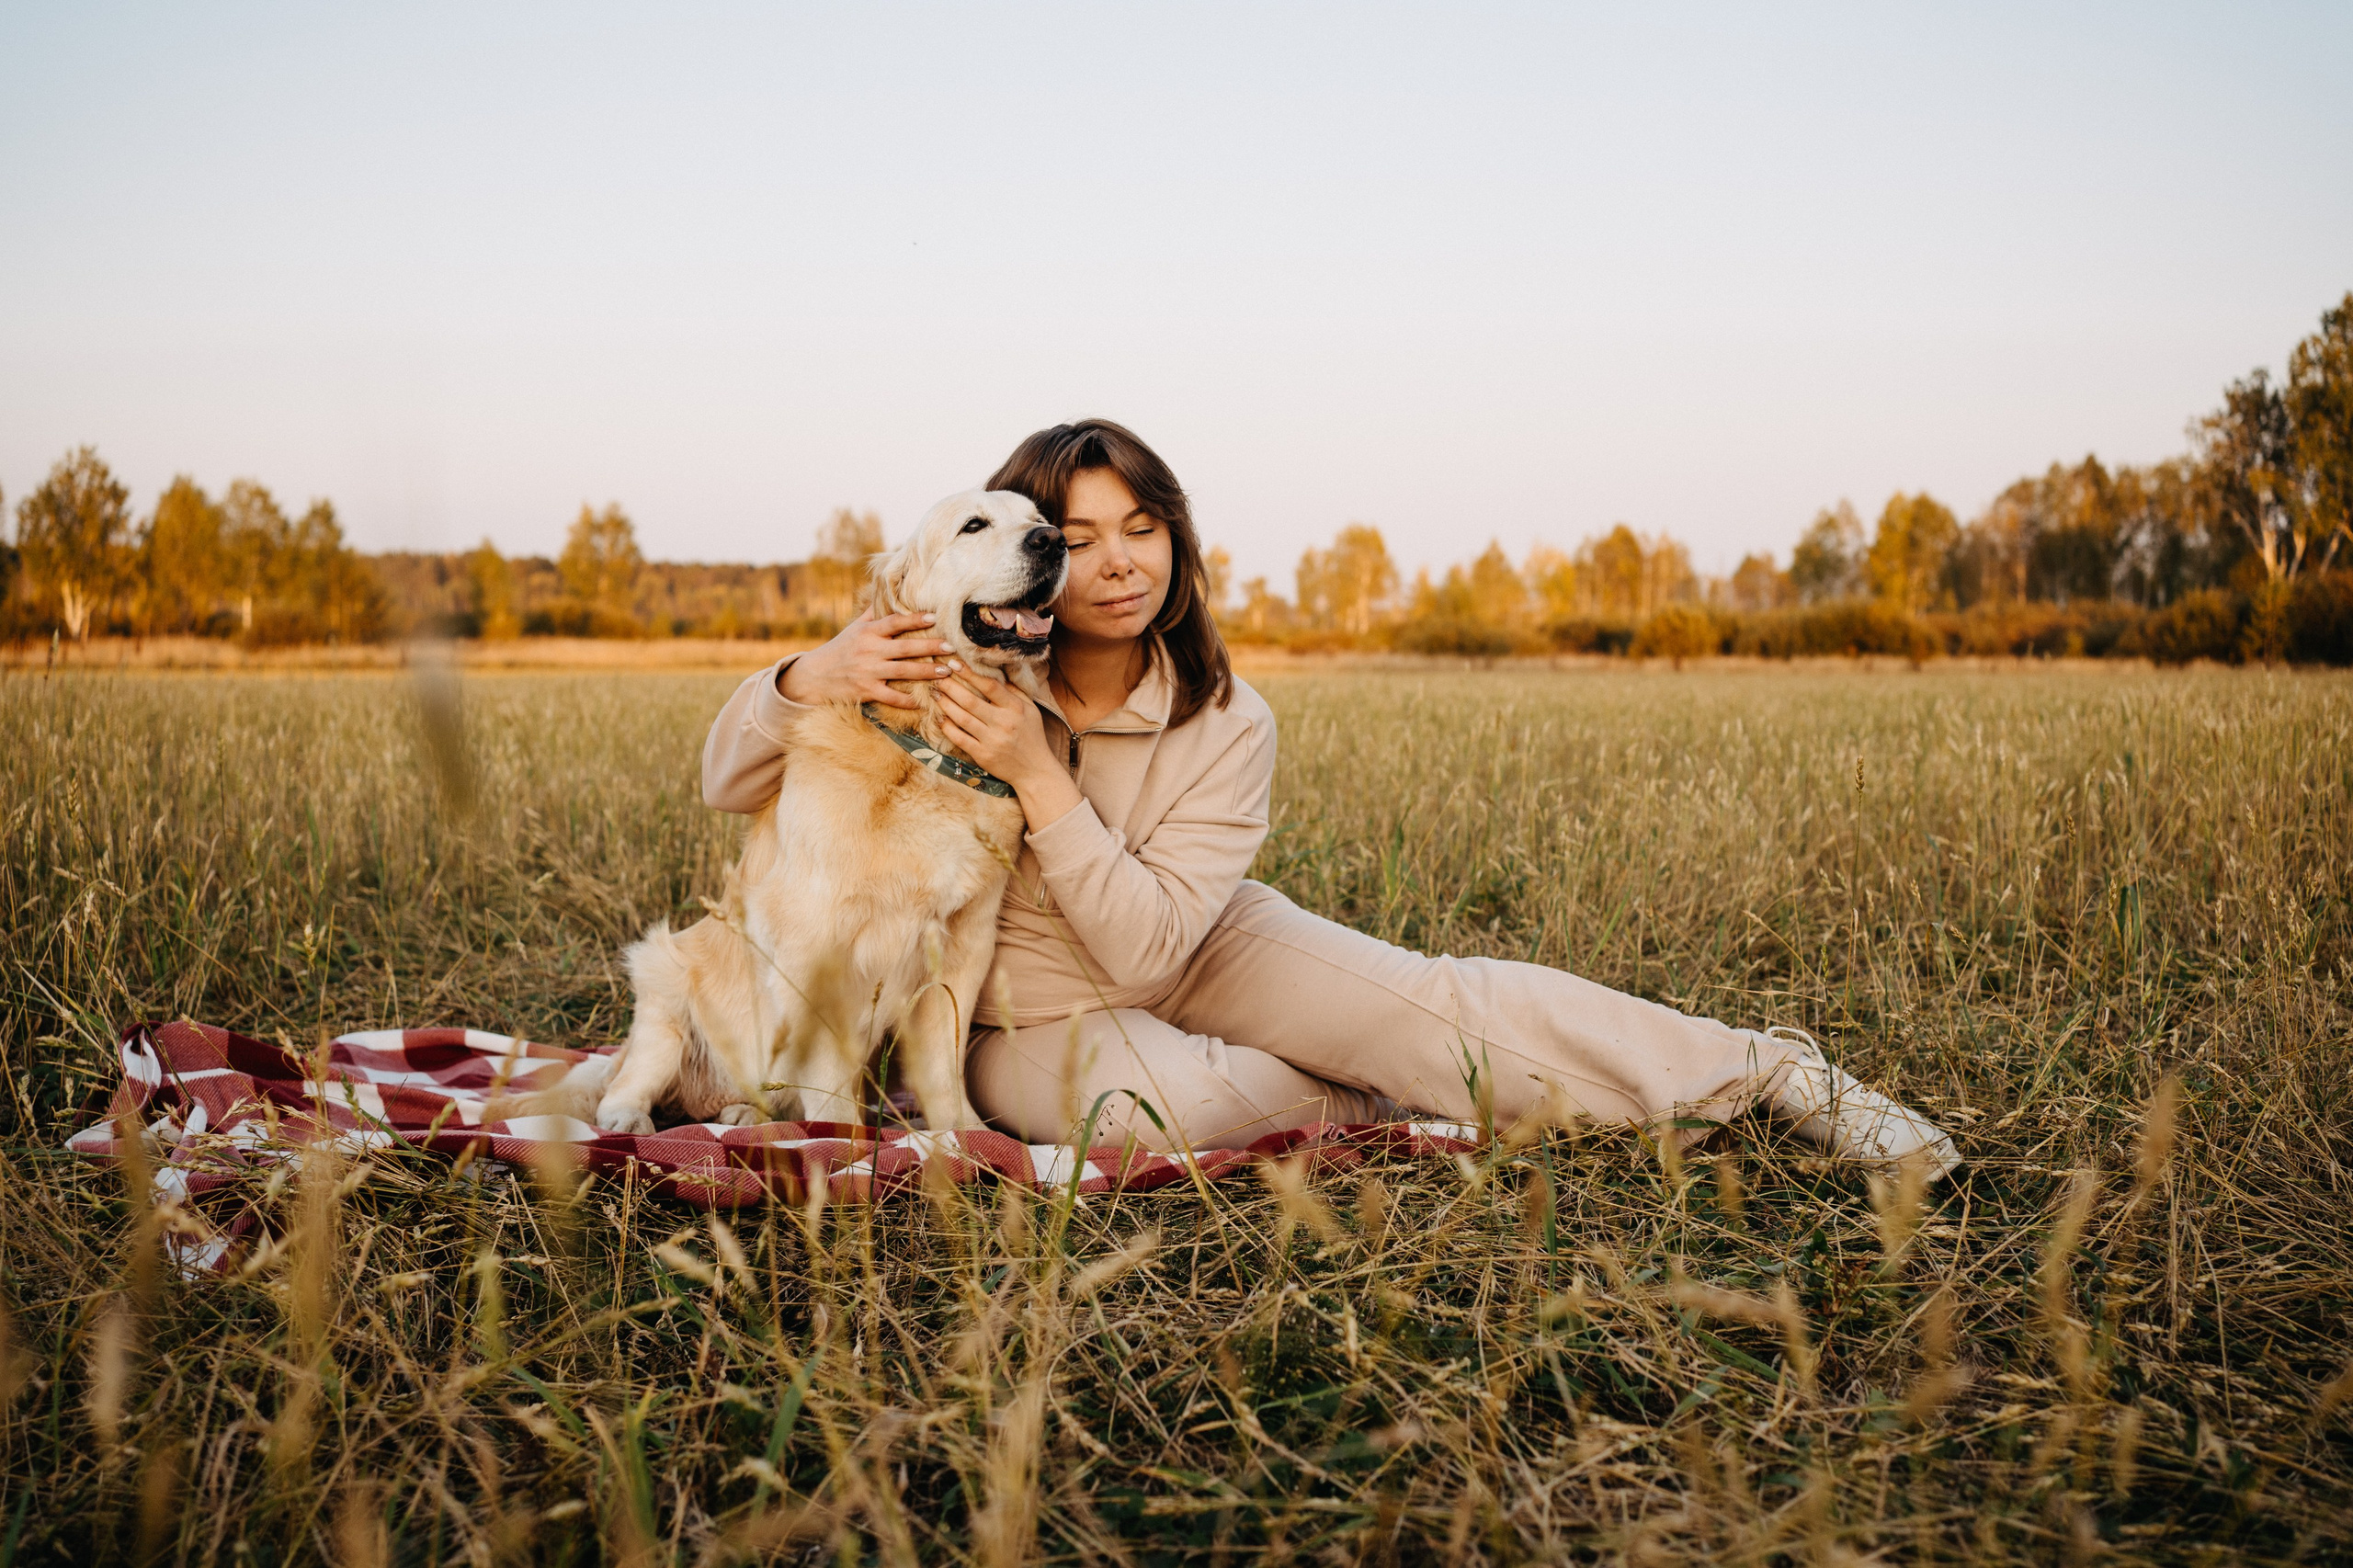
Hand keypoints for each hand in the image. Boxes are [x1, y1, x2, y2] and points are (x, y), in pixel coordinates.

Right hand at [779, 610, 954, 709]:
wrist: (813, 677)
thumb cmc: (838, 650)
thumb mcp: (852, 629)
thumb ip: (872, 614)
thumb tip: (885, 593)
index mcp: (868, 632)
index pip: (894, 622)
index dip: (914, 619)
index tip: (934, 617)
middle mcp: (869, 650)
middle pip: (905, 648)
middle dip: (931, 647)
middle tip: (951, 647)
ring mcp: (868, 672)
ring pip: (904, 672)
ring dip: (928, 672)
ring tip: (947, 672)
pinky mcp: (866, 691)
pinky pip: (892, 697)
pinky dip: (909, 700)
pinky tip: (926, 701)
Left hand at [934, 670, 1056, 787]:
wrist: (1035, 771)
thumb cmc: (1032, 736)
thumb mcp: (1031, 710)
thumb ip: (1014, 691)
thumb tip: (997, 672)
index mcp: (1016, 708)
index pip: (990, 686)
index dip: (970, 673)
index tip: (954, 663)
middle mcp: (1004, 723)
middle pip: (971, 701)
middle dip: (951, 686)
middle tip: (938, 676)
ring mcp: (992, 740)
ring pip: (962, 718)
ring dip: (945, 704)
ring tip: (935, 693)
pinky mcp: (983, 755)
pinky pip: (960, 738)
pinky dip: (948, 727)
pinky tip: (940, 718)